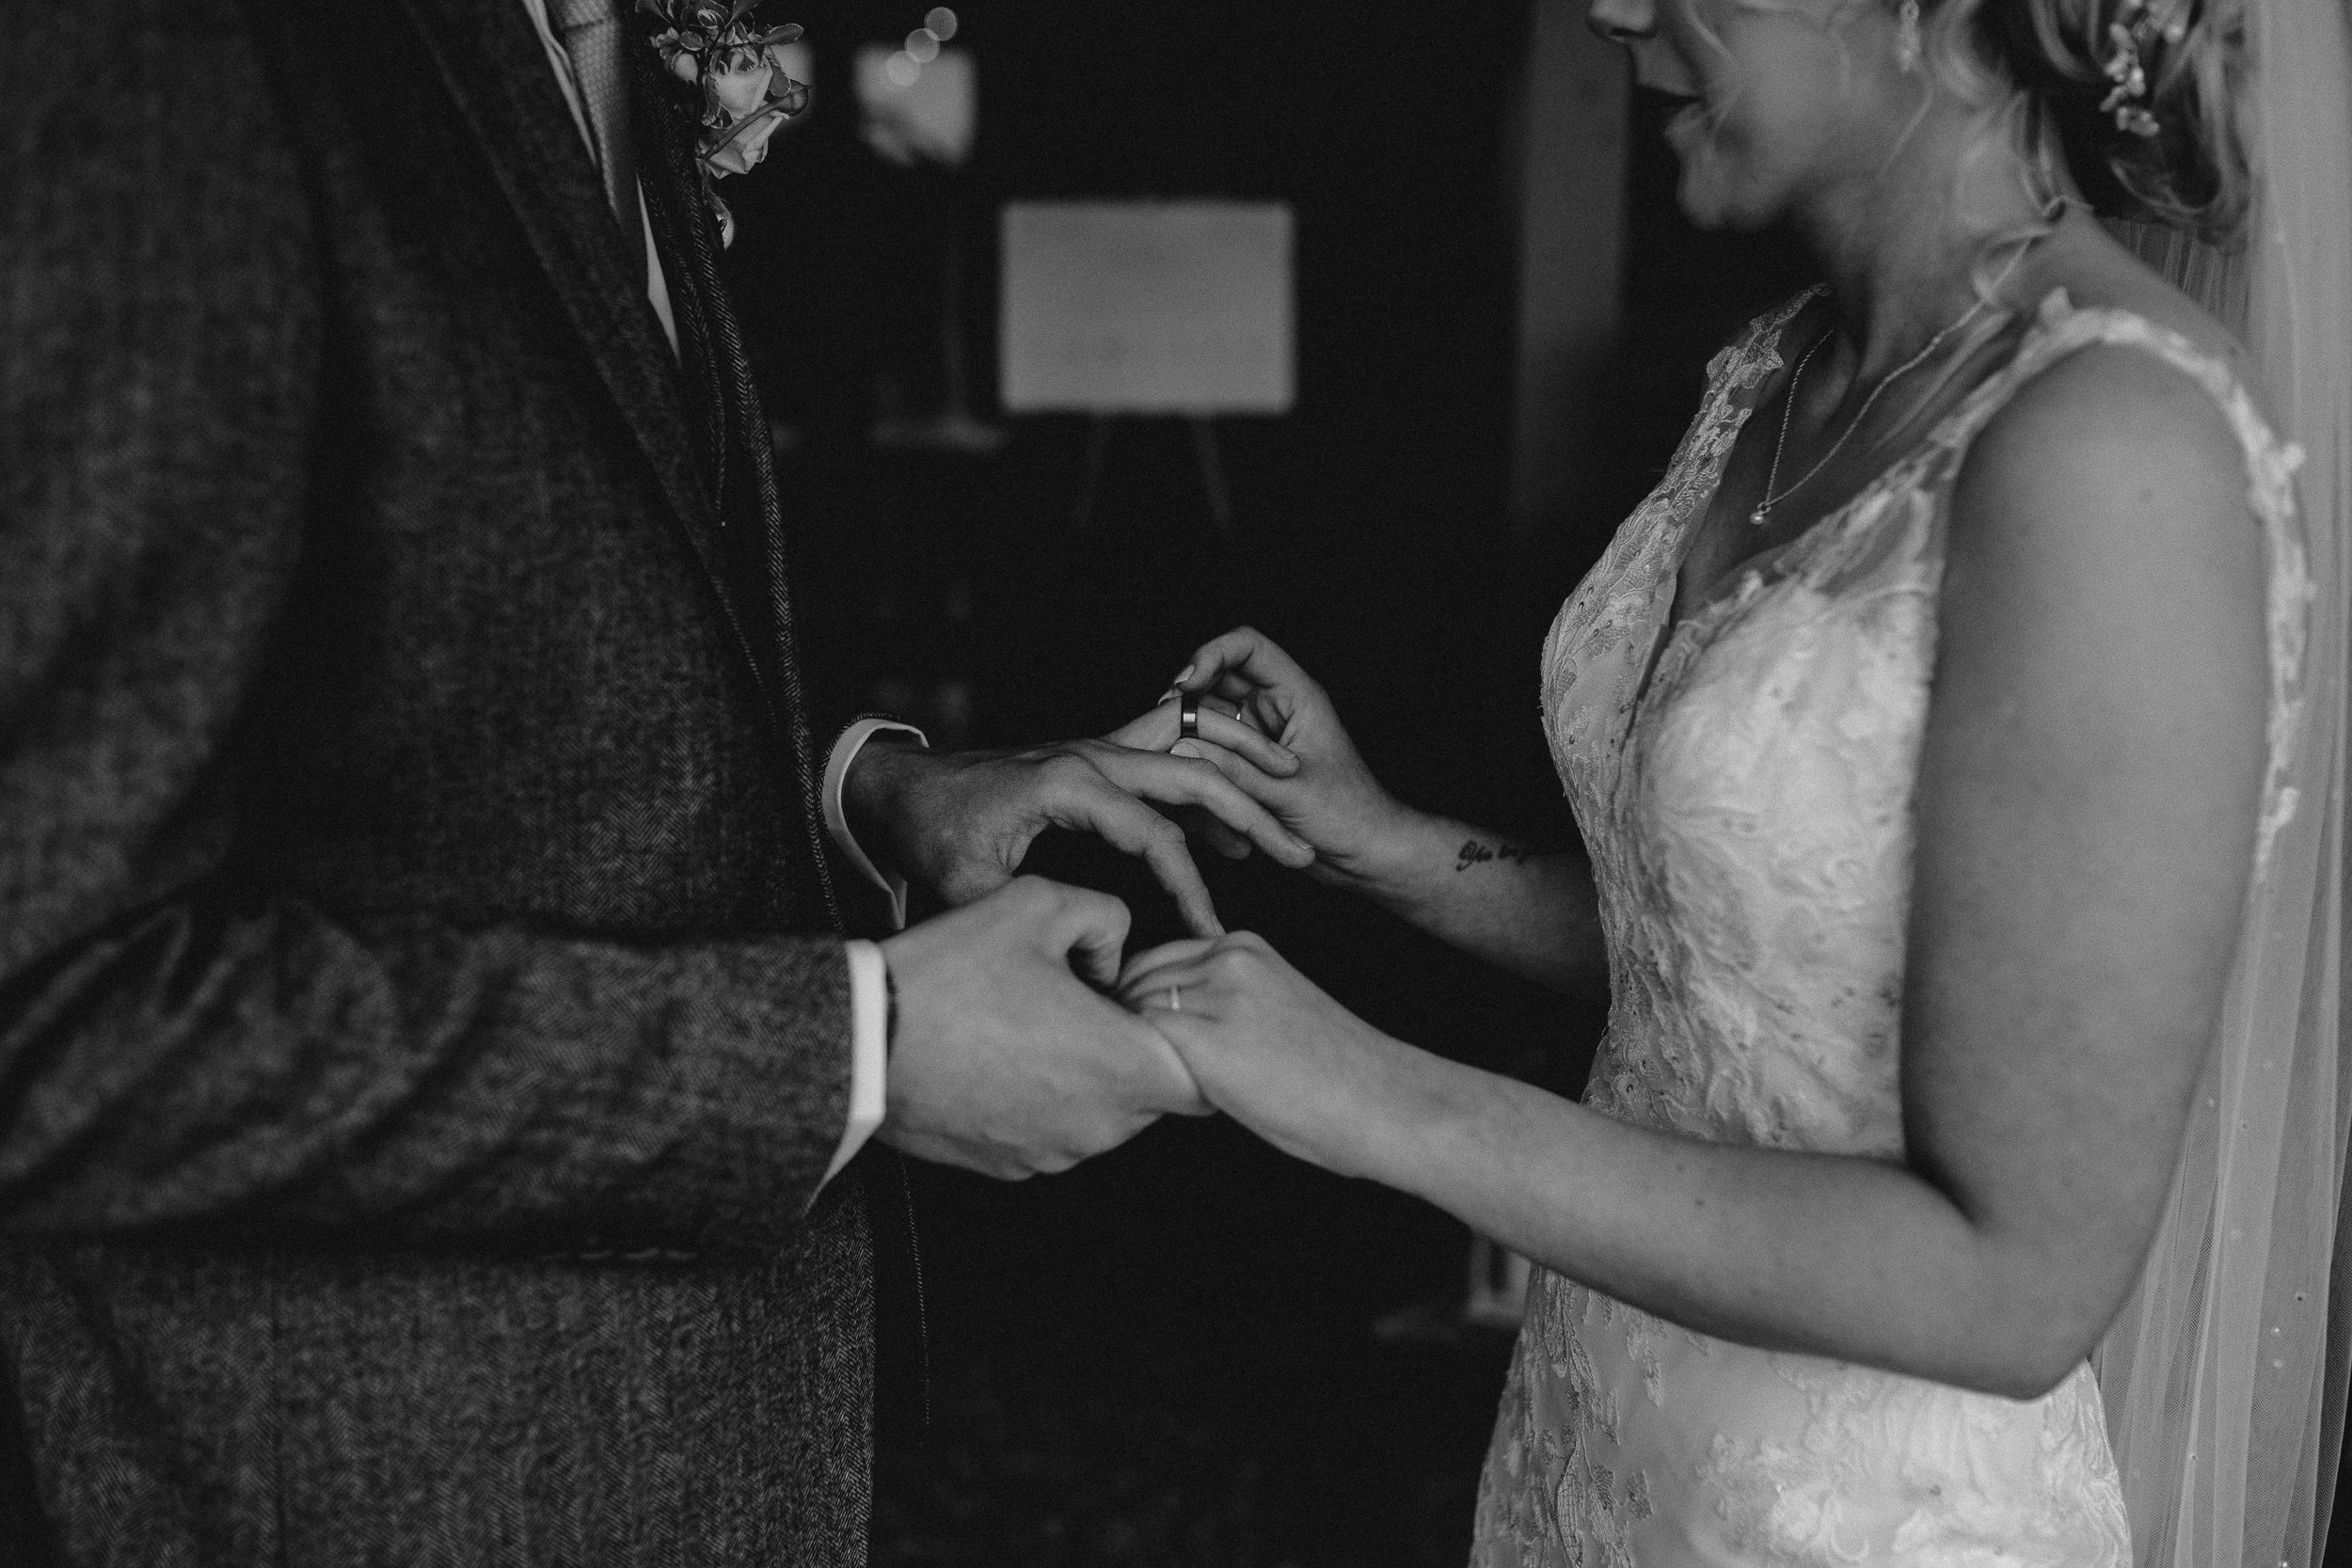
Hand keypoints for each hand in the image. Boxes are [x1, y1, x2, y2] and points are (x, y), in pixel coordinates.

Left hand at [845, 734, 1315, 938]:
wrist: (900, 786)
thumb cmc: (931, 834)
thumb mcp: (969, 887)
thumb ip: (1029, 919)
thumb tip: (1078, 971)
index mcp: (1068, 781)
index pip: (1155, 834)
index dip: (1189, 887)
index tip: (1211, 933)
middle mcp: (1091, 755)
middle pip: (1194, 774)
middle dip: (1252, 813)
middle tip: (1299, 852)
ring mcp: (1097, 750)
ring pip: (1189, 752)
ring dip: (1240, 782)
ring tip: (1288, 820)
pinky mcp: (1097, 758)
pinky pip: (1167, 756)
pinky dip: (1208, 777)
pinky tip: (1235, 819)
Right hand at [880, 878, 1207, 1179]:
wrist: (859, 1045)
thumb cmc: (948, 975)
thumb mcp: (1036, 904)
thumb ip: (1106, 915)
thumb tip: (1119, 949)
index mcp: (1122, 1067)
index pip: (1205, 1076)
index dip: (1189, 1038)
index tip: (1151, 1006)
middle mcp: (1099, 1126)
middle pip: (1156, 1095)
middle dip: (1135, 1051)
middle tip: (1087, 1003)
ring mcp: (1055, 1154)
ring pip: (1105, 1115)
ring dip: (1089, 1076)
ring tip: (1037, 1025)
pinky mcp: (1014, 1168)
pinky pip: (1056, 1133)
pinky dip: (1045, 1101)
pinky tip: (1004, 1056)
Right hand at [1113, 628, 1418, 891]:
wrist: (1367, 855)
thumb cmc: (1349, 818)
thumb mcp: (1288, 794)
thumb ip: (1236, 771)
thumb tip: (1182, 748)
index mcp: (1297, 697)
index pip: (1248, 647)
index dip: (1212, 653)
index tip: (1187, 682)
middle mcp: (1276, 709)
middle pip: (1220, 676)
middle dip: (1190, 692)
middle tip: (1164, 716)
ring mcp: (1261, 735)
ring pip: (1212, 713)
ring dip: (1190, 726)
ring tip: (1166, 747)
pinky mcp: (1252, 763)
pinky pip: (1215, 747)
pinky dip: (1197, 755)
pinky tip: (1181, 772)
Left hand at [1116, 931, 1417, 1181]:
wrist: (1380, 1102)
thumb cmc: (1334, 1073)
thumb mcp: (1276, 1006)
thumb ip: (1223, 999)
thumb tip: (1160, 1021)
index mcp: (1246, 946)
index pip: (1155, 958)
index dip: (1141, 999)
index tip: (1150, 1039)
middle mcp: (1228, 958)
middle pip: (1135, 977)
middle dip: (1130, 1019)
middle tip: (1149, 1064)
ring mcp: (1217, 995)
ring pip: (1132, 1007)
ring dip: (1136, 1044)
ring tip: (1166, 1081)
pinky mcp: (1206, 1038)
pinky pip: (1139, 1041)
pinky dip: (1142, 1065)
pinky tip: (1168, 1094)